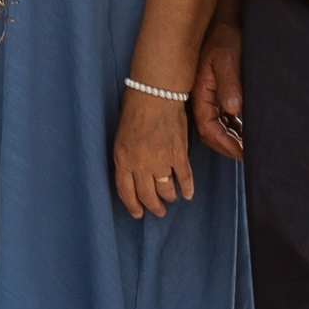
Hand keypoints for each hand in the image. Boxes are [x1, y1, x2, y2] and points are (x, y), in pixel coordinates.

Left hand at [113, 90, 194, 219]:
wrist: (154, 94)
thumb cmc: (135, 112)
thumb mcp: (121, 138)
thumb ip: (126, 159)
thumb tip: (132, 177)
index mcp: (123, 160)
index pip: (126, 192)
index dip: (132, 205)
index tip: (138, 213)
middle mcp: (140, 164)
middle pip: (147, 196)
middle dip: (153, 207)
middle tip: (157, 212)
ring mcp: (160, 161)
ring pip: (165, 191)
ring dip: (168, 198)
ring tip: (170, 199)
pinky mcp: (178, 155)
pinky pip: (184, 178)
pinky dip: (186, 188)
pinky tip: (187, 194)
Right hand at [191, 14, 245, 160]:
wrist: (225, 20)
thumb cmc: (225, 37)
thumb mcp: (228, 59)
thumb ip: (230, 84)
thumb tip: (233, 110)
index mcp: (199, 91)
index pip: (207, 127)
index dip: (224, 143)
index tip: (242, 152)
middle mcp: (200, 96)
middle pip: (208, 130)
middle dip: (226, 145)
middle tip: (247, 154)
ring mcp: (207, 94)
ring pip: (215, 124)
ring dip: (230, 137)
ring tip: (248, 144)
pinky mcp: (215, 90)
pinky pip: (221, 115)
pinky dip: (232, 126)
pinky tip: (245, 128)